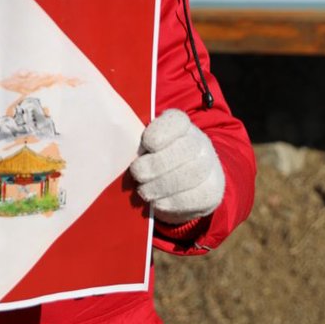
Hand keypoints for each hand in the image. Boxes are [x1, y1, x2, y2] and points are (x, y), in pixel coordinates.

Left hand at [129, 109, 224, 223]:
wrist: (185, 185)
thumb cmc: (154, 161)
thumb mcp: (144, 146)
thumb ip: (134, 142)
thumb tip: (113, 145)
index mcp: (180, 125)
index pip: (177, 121)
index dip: (162, 131)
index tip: (146, 143)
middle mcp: (199, 142)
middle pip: (186, 149)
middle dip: (158, 163)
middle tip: (137, 173)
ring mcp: (209, 167)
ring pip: (192, 174)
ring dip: (162, 185)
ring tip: (144, 191)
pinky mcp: (211, 192)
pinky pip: (195, 197)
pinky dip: (172, 202)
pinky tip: (157, 202)